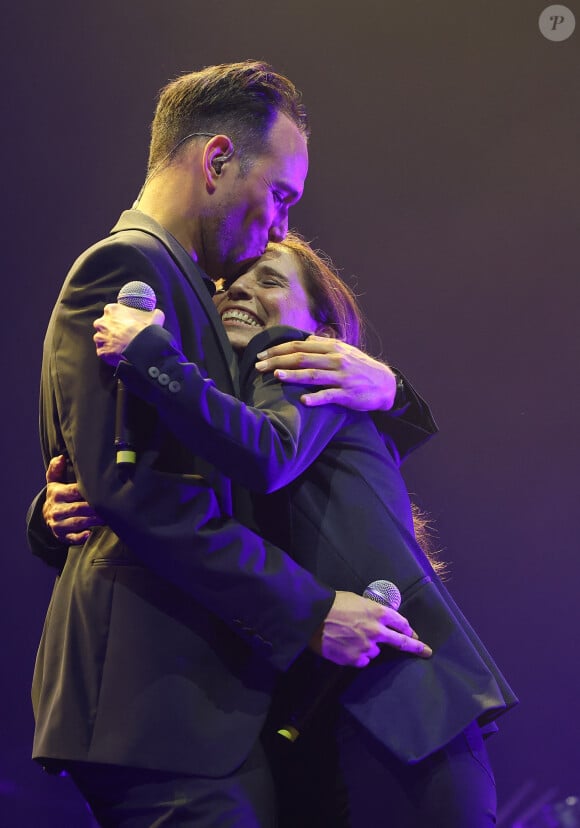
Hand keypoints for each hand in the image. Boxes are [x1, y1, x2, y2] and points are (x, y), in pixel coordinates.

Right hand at [43, 455, 102, 544]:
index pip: (74, 491)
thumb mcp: (54, 481)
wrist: (47, 515)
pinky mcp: (61, 536)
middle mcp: (57, 509)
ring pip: (77, 522)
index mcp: (57, 493)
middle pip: (78, 508)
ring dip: (92, 521)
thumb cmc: (58, 495)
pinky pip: (71, 538)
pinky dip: (80, 537)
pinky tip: (89, 534)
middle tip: (110, 505)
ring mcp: (58, 524)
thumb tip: (61, 457)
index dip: (88, 490)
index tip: (102, 489)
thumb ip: (56, 468)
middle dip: (94, 507)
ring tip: (107, 518)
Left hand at [93, 303, 165, 366]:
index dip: (121, 318)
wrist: (142, 349)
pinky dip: (109, 354)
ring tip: (122, 346)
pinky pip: (103, 352)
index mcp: (111, 310)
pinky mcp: (100, 351)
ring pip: (102, 339)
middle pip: (105, 325)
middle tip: (125, 335)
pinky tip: (119, 354)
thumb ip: (153, 313)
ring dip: (110, 342)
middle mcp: (101, 322)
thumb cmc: (145, 331)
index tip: (128, 323)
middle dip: (113, 330)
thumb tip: (157, 314)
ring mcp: (99, 338)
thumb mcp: (155, 316)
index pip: (113, 312)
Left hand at [255, 335, 396, 410]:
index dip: (278, 350)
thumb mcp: (345, 351)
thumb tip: (306, 340)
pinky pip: (329, 395)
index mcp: (333, 348)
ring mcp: (342, 377)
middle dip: (277, 361)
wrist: (385, 384)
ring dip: (293, 376)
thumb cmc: (361, 367)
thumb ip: (325, 345)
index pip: (299, 346)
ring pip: (313, 375)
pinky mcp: (347, 394)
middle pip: (301, 358)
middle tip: (259, 366)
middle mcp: (336, 360)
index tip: (261, 355)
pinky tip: (303, 400)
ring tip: (276, 376)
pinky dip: (316, 398)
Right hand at [309, 590, 431, 666]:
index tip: (414, 634)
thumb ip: (372, 611)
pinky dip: (358, 655)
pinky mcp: (355, 659)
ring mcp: (367, 646)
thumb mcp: (358, 600)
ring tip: (351, 638)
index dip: (408, 629)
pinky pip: (363, 660)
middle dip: (416, 646)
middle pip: (402, 641)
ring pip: (375, 651)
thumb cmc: (334, 603)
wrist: (314, 616)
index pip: (401, 622)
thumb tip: (378, 620)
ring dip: (369, 646)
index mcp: (378, 612)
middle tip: (426, 651)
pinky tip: (346, 647)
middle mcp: (377, 630)